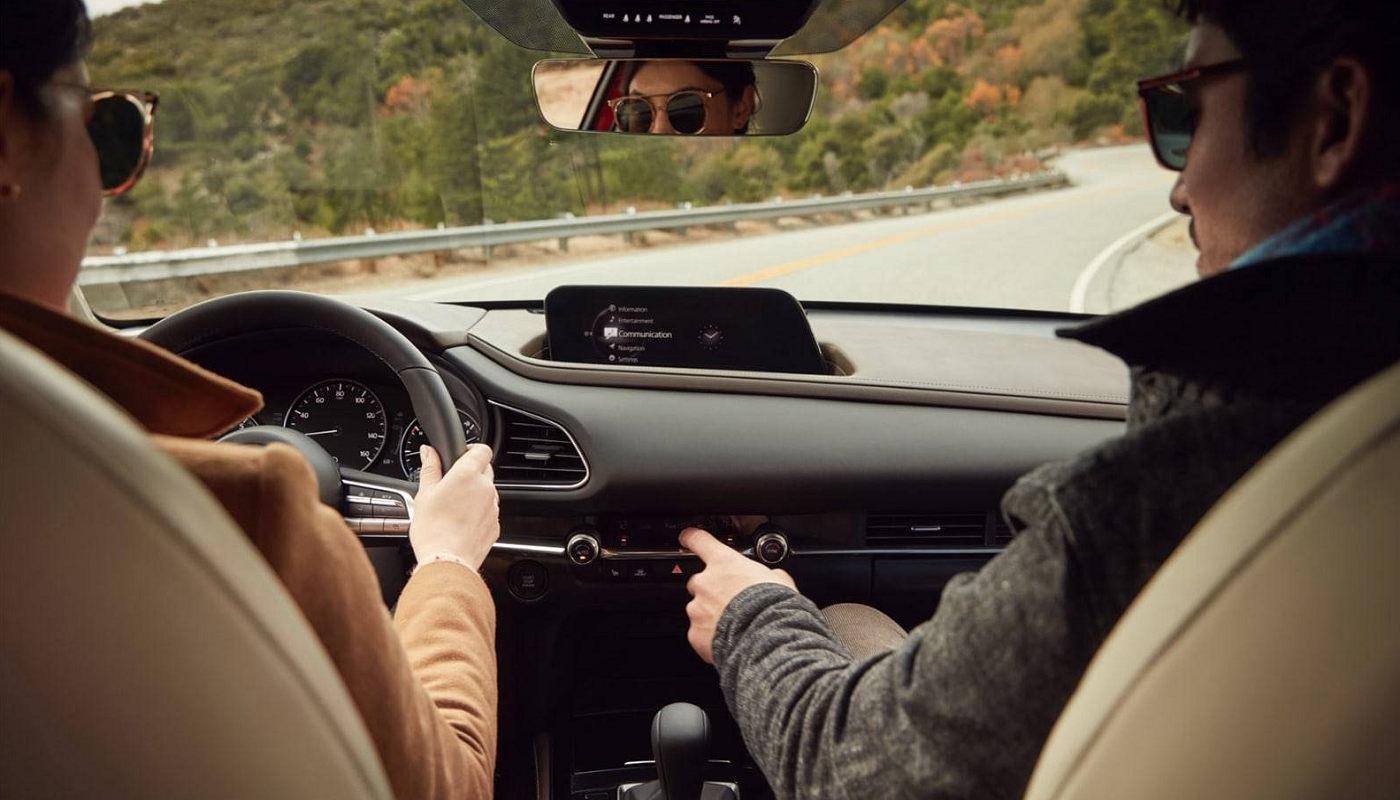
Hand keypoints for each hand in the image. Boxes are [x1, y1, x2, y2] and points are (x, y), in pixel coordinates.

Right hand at [409, 443, 499, 570]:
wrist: (446, 561)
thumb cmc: (433, 529)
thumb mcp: (424, 494)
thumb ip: (430, 468)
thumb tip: (429, 451)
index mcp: (467, 475)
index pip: (482, 450)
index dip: (472, 449)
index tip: (461, 455)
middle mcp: (486, 488)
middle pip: (486, 469)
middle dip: (471, 472)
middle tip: (452, 484)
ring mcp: (493, 507)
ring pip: (488, 491)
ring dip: (476, 493)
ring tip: (454, 507)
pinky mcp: (495, 524)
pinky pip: (489, 511)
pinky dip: (479, 512)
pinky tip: (461, 522)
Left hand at [681, 527, 796, 663]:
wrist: (767, 639)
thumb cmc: (773, 607)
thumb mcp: (778, 580)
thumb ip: (768, 574)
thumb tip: (773, 577)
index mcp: (723, 563)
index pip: (700, 541)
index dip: (692, 538)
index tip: (686, 537)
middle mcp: (705, 583)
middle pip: (699, 581)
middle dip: (713, 590)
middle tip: (733, 602)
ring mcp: (697, 608)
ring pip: (699, 609)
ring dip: (713, 615)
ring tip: (736, 625)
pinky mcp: (695, 633)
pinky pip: (700, 633)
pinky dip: (711, 637)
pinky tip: (730, 640)